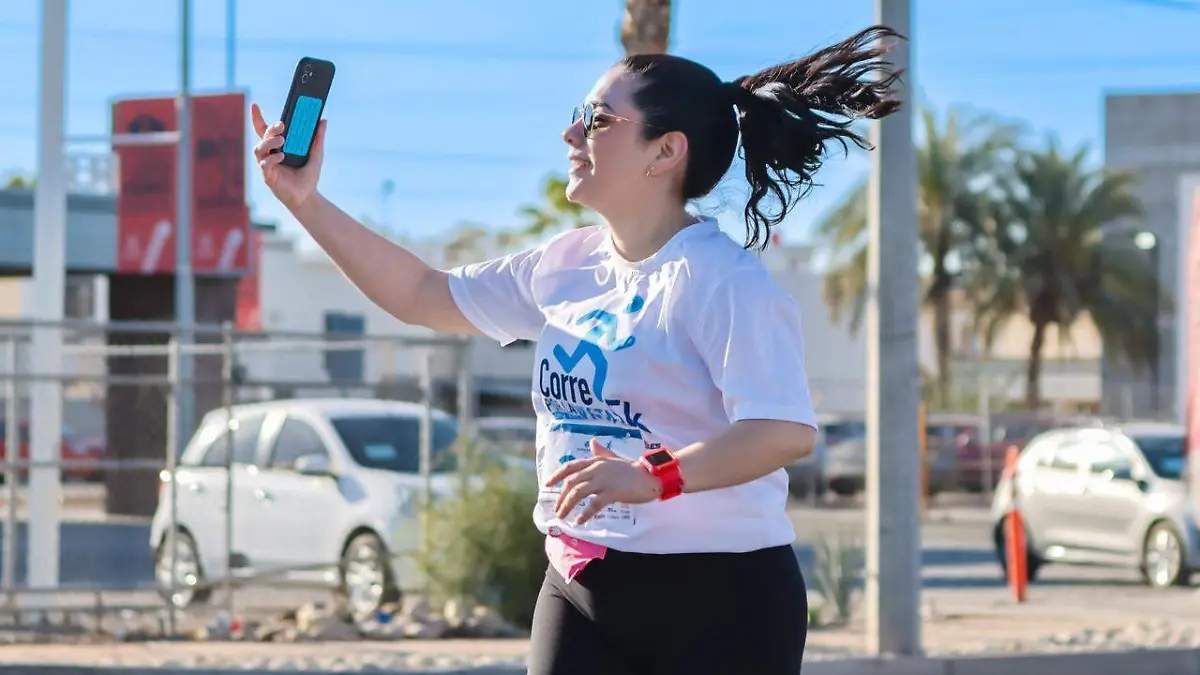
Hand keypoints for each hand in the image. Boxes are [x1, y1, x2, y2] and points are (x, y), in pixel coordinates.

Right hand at [250, 102, 324, 211]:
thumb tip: (323, 120)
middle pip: (262, 136)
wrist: (308, 197)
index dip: (257, 118)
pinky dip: (272, 158)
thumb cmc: (308, 176)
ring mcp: (267, 165)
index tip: (254, 105)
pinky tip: (281, 156)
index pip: (264, 130)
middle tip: (281, 125)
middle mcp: (270, 154)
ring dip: (269, 142)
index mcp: (278, 147)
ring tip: (282, 140)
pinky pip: (264, 164)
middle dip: (270, 129)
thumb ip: (317, 138)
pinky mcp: (268, 177)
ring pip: (259, 149)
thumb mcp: (316, 154)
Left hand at [546, 439, 661, 524]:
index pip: (571, 466)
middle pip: (572, 482)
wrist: (651, 476)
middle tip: (557, 510)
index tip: (547, 484)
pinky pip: (595, 504)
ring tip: (563, 517)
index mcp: (596, 461)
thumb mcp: (614, 459)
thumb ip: (601, 452)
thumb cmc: (632, 470)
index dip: (557, 475)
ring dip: (568, 506)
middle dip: (561, 497)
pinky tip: (580, 521)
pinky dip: (585, 513)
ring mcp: (605, 480)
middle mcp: (597, 469)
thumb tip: (592, 442)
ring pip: (579, 492)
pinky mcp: (613, 492)